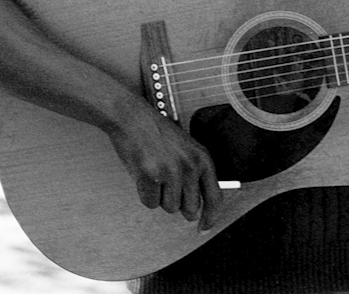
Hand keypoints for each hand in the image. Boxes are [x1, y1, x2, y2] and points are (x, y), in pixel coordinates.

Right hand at [106, 99, 223, 230]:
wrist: (134, 119)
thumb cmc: (158, 135)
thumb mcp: (187, 150)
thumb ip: (195, 176)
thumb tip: (196, 211)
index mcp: (203, 159)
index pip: (215, 197)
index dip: (210, 217)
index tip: (203, 229)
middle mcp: (191, 166)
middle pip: (190, 208)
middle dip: (177, 204)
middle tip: (166, 185)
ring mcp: (171, 171)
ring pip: (169, 207)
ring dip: (160, 197)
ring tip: (155, 173)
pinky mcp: (151, 176)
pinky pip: (150, 203)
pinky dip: (144, 194)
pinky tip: (143, 174)